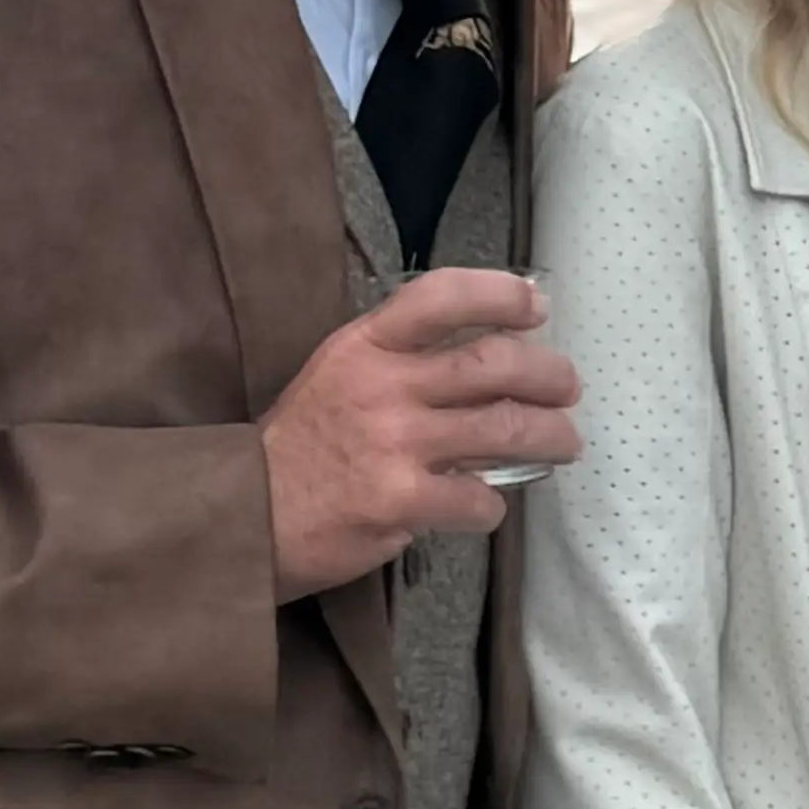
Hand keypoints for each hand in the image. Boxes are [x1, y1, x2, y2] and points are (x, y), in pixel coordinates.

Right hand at [259, 268, 579, 598]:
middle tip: (567, 390)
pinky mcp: (398, 502)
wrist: (241, 514)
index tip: (536, 307)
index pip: (442, 297)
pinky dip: (493, 505)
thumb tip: (486, 363)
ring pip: (505, 428)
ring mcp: (392, 444)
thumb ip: (401, 362)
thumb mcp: (337, 376)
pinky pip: (477, 498)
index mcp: (366, 345)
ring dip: (550, 436)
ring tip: (563, 443)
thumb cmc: (300, 445)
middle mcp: (382, 386)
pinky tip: (485, 506)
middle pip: (495, 364)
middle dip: (549, 375)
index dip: (500, 294)